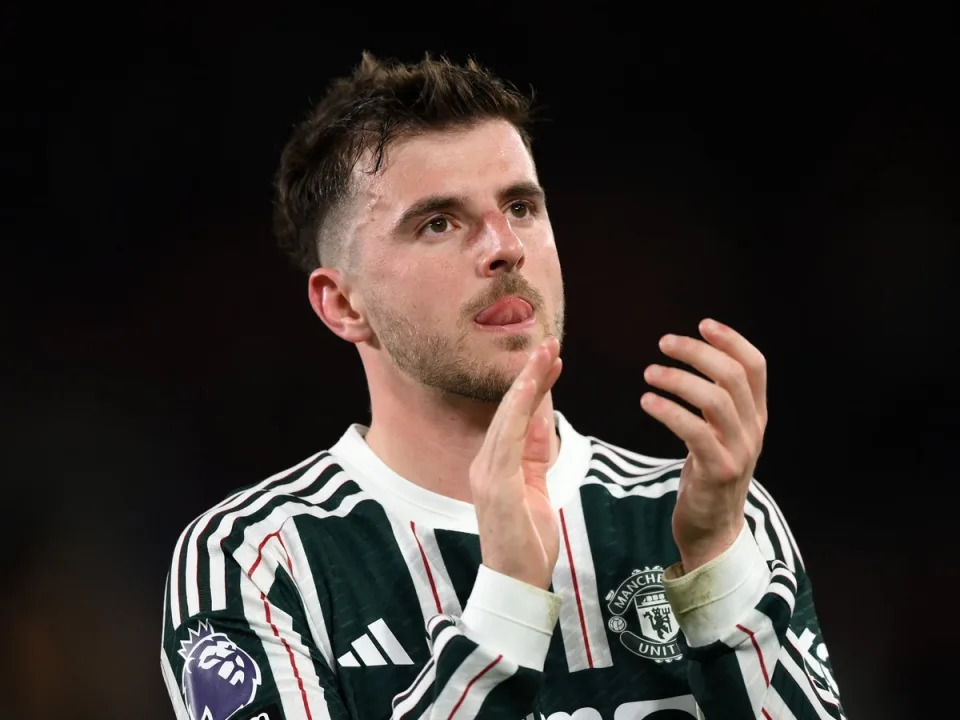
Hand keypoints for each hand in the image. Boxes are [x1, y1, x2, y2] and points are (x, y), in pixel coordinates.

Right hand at [469, 336, 562, 588]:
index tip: (551, 358)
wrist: (516, 584)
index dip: (533, 385)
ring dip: (527, 381)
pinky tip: (531, 385)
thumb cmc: (526, 542)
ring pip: (507, 415)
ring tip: (546, 351)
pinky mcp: (494, 484)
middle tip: (550, 341)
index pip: (515, 416)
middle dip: (530, 373)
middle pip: (509, 408)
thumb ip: (534, 456)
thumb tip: (541, 422)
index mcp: (495, 465)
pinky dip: (519, 408)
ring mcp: (486, 472)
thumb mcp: (537, 491)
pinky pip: (507, 438)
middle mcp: (484, 463)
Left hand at [641, 319, 767, 570]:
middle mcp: (753, 429)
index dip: (732, 340)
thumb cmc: (708, 475)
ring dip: (678, 379)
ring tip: (649, 373)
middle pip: (733, 376)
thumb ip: (715, 403)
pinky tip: (648, 402)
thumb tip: (694, 361)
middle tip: (663, 343)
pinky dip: (669, 411)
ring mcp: (739, 451)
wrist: (714, 532)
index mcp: (756, 416)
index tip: (702, 324)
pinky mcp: (718, 471)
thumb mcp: (720, 434)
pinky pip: (696, 432)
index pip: (755, 366)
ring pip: (715, 400)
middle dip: (697, 352)